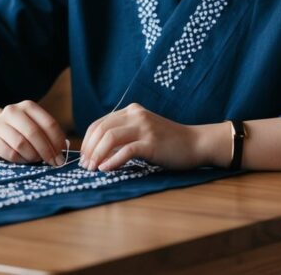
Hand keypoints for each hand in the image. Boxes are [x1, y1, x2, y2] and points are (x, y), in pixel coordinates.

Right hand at [0, 100, 67, 165]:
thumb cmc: (20, 130)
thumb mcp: (34, 125)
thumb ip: (48, 135)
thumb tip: (62, 151)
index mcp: (28, 106)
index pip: (49, 123)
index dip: (57, 140)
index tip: (62, 154)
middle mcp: (12, 112)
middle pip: (34, 133)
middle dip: (47, 150)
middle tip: (54, 162)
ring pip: (21, 144)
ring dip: (33, 156)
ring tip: (38, 159)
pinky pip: (11, 154)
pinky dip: (22, 160)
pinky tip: (25, 160)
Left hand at [79, 103, 203, 170]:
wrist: (196, 143)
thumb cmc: (168, 142)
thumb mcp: (143, 130)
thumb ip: (124, 133)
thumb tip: (97, 150)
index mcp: (131, 111)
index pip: (99, 123)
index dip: (87, 141)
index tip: (83, 158)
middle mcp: (136, 115)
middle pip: (101, 130)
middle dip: (89, 149)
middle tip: (84, 166)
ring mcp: (144, 128)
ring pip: (110, 138)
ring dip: (97, 155)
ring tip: (93, 169)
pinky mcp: (152, 143)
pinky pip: (126, 150)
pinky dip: (112, 161)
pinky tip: (106, 169)